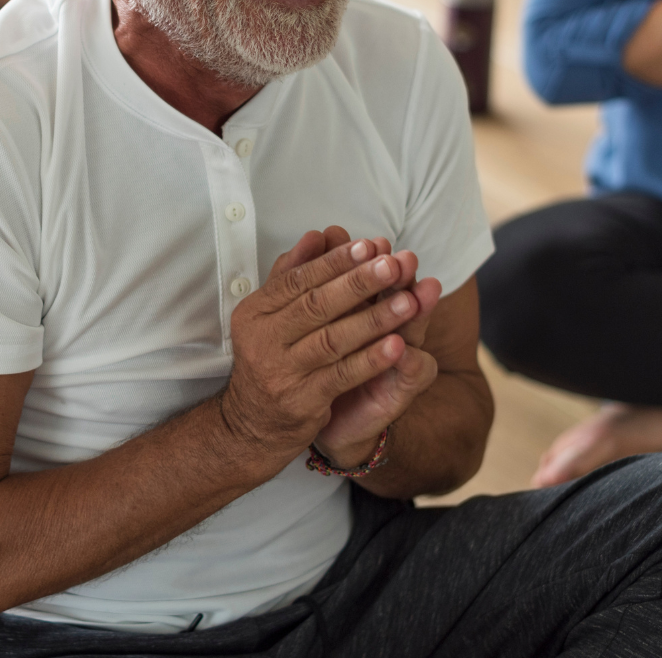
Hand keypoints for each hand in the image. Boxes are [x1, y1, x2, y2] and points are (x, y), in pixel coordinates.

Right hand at [217, 226, 443, 464]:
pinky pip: (342, 375)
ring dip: (375, 319)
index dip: (334, 261)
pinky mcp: (302, 401)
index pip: (297, 280)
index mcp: (256, 312)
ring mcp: (282, 372)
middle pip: (316, 305)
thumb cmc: (271, 359)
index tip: (368, 245)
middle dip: (359, 282)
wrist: (253, 424)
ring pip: (333, 339)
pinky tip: (398, 346)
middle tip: (394, 264)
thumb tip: (317, 235)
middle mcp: (264, 340)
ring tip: (408, 301)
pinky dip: (371, 360)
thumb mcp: (270, 316)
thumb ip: (292, 276)